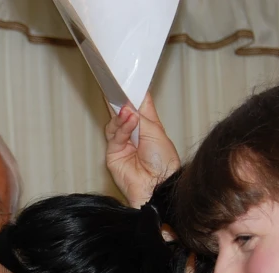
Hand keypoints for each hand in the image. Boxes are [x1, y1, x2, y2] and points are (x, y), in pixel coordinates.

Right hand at [105, 93, 179, 207]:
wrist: (158, 186)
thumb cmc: (164, 162)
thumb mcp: (156, 132)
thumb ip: (140, 117)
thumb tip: (127, 104)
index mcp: (149, 126)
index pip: (139, 104)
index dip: (134, 93)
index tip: (128, 80)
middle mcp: (135, 133)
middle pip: (123, 112)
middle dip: (122, 101)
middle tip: (119, 89)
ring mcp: (123, 144)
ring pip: (115, 123)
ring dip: (122, 116)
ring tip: (129, 111)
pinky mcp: (113, 154)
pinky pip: (114, 137)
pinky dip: (121, 127)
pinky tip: (129, 120)